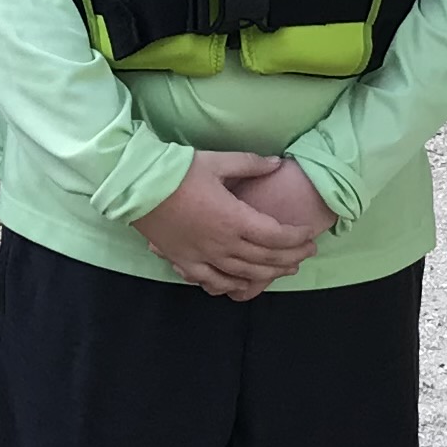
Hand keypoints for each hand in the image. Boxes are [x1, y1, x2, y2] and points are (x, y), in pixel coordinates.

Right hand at [134, 150, 324, 299]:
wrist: (138, 186)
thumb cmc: (178, 171)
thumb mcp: (218, 162)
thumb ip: (251, 165)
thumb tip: (277, 164)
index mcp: (234, 218)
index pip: (275, 235)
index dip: (296, 238)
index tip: (308, 234)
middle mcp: (222, 243)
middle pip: (265, 258)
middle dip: (290, 257)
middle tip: (307, 253)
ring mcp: (203, 256)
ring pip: (243, 273)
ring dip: (268, 274)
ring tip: (286, 270)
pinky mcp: (185, 261)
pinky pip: (212, 281)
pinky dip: (231, 285)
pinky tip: (242, 285)